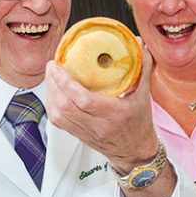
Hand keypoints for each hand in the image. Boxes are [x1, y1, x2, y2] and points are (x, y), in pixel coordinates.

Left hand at [44, 40, 173, 196]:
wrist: (135, 152)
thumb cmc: (140, 124)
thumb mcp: (145, 95)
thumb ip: (143, 68)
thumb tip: (139, 44)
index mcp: (114, 114)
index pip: (84, 100)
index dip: (66, 83)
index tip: (58, 65)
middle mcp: (97, 125)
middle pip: (65, 107)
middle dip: (53, 84)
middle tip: (52, 65)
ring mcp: (85, 132)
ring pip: (57, 114)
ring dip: (50, 94)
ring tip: (51, 76)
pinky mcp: (77, 135)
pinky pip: (57, 121)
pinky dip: (51, 105)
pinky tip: (52, 93)